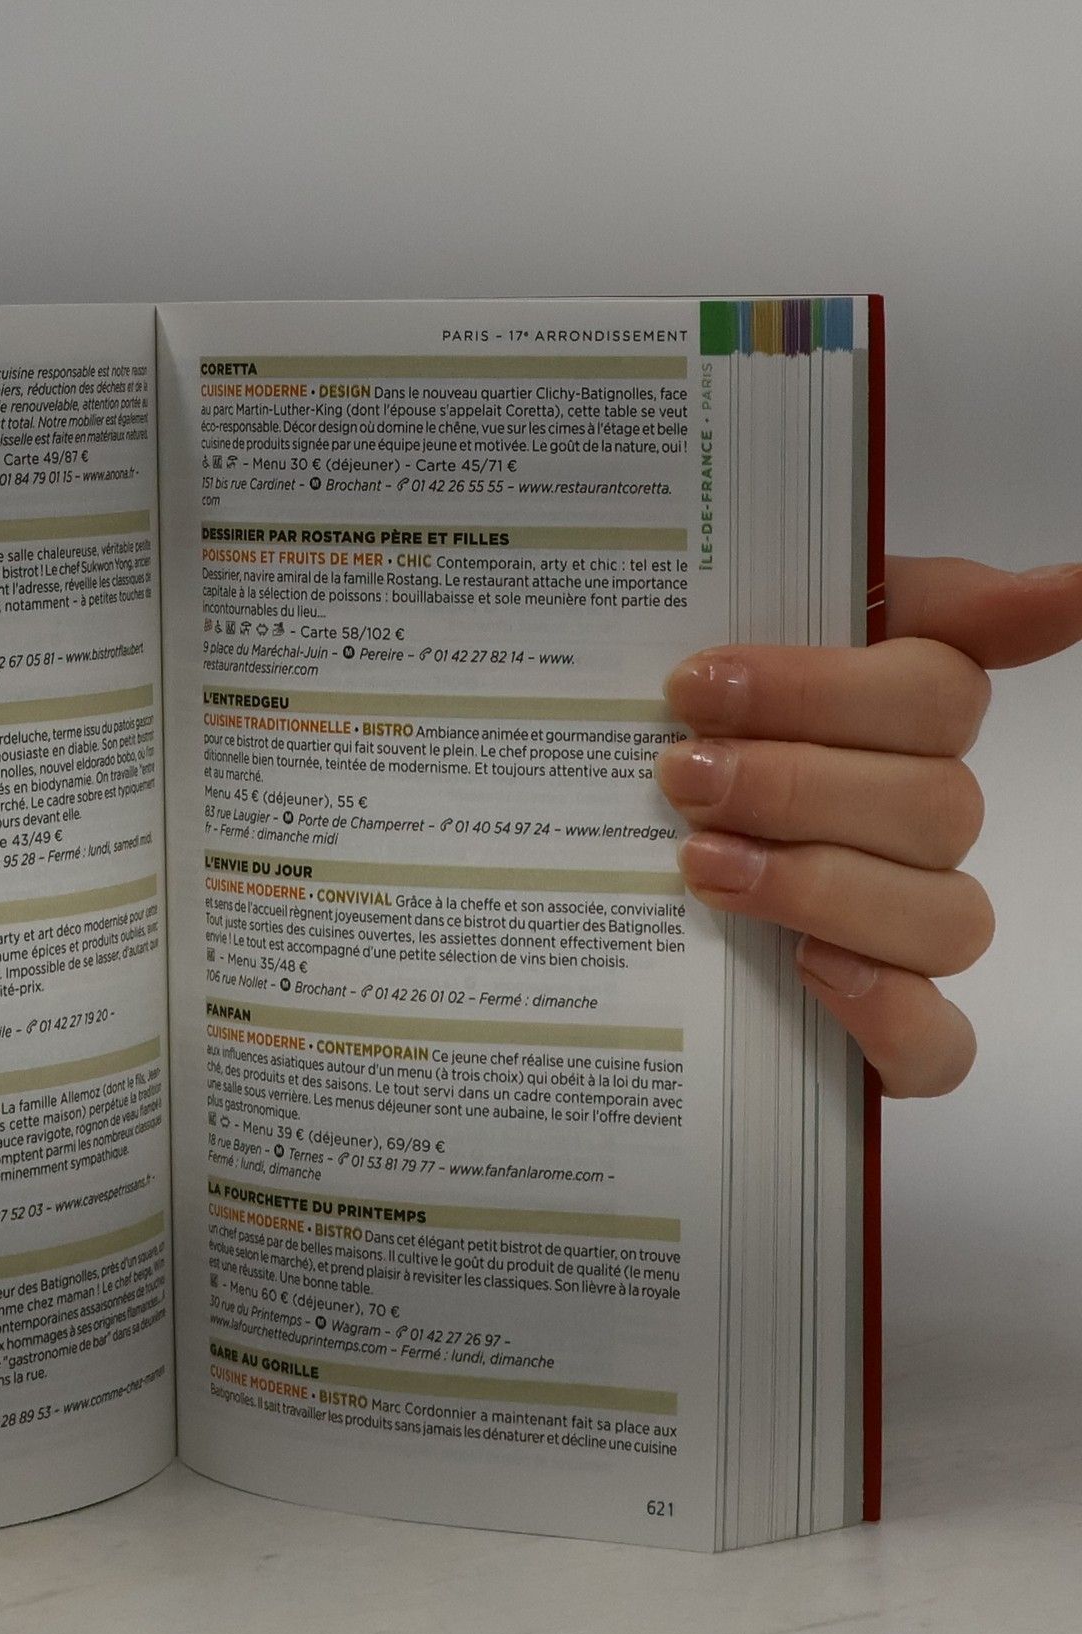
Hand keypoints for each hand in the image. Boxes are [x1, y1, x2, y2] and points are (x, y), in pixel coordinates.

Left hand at [657, 558, 1081, 1097]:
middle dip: (791, 788)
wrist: (598, 845)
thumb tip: (1066, 589)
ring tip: (702, 862)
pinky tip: (816, 971)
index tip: (697, 683)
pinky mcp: (882, 1022)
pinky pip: (936, 1044)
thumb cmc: (687, 738)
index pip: (933, 692)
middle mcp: (924, 820)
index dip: (818, 689)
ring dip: (819, 888)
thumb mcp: (745, 635)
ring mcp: (909, 925)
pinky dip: (888, 1014)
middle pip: (932, 804)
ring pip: (942, 918)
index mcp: (902, 719)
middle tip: (680, 776)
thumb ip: (890, 597)